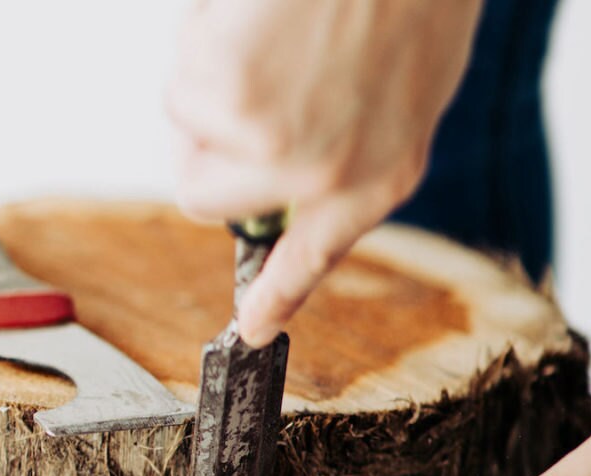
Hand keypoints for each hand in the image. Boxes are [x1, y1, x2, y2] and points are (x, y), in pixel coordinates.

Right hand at [167, 0, 481, 345]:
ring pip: (186, 129)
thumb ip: (354, 142)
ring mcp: (271, 146)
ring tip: (268, 25)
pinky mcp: (229, 103)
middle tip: (228, 87)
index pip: (310, 261)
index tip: (254, 329)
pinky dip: (203, 40)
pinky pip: (180, 82)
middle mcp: (321, 178)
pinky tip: (252, 14)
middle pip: (205, 197)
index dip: (274, 298)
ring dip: (207, 74)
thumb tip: (296, 168)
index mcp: (377, 176)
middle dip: (201, 143)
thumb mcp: (410, 83)